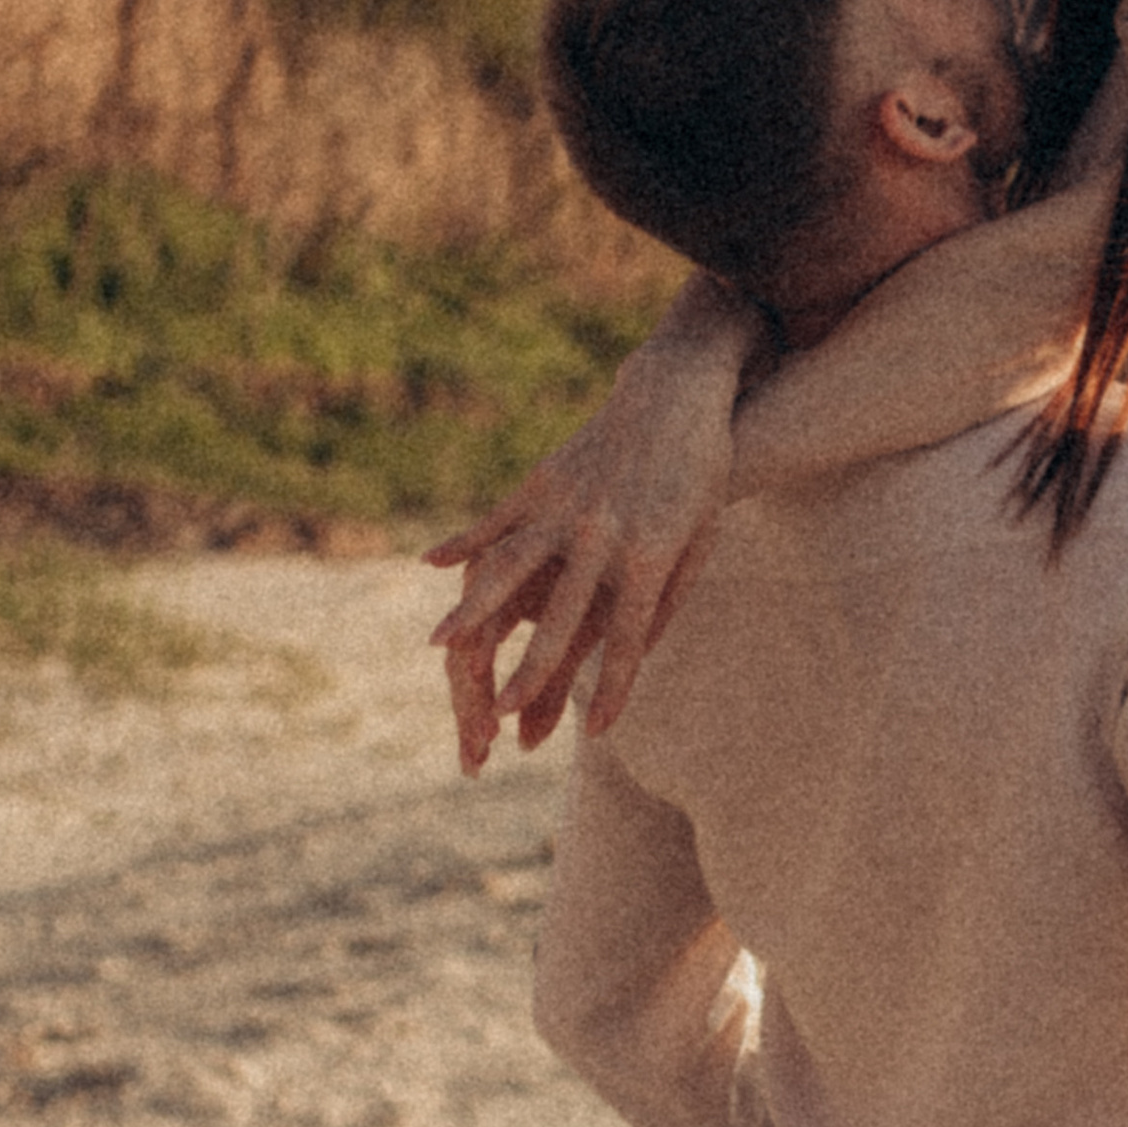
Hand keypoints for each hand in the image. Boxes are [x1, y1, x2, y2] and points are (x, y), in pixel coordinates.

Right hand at [425, 328, 739, 770]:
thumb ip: (662, 602)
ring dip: (473, 611)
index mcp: (650, 556)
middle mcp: (603, 535)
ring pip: (510, 567)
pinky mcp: (543, 479)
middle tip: (498, 717)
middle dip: (530, 672)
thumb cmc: (698, 478)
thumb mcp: (697, 542)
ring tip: (440, 646)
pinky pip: (495, 518)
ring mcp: (567, 505)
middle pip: (561, 618)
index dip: (615, 688)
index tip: (599, 733)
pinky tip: (430, 565)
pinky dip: (462, 540)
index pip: (629, 639)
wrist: (677, 393)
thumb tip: (631, 663)